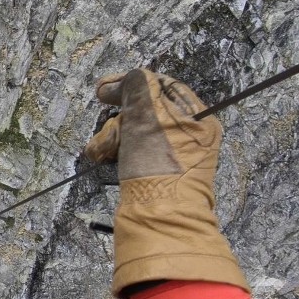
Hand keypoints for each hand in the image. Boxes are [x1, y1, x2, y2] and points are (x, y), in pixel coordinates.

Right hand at [85, 69, 248, 298]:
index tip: (102, 90)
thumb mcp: (149, 113)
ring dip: (109, 136)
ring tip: (102, 151)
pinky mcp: (149, 174)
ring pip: (129, 131)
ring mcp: (167, 156)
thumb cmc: (159, 165)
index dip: (130, 84)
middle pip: (140, 109)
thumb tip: (120, 81)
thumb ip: (137, 85)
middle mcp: (185, 135)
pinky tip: (101, 158)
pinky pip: (126, 152)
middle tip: (111, 129)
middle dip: (118, 118)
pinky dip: (110, 151)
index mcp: (196, 117)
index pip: (160, 87)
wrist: (157, 217)